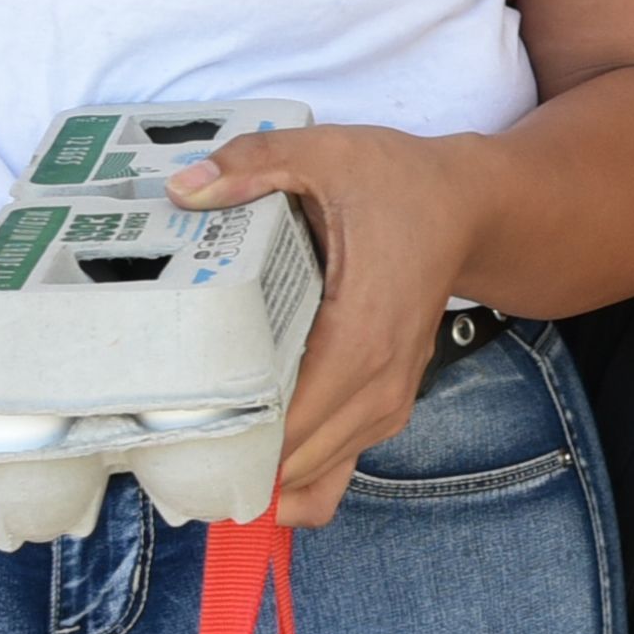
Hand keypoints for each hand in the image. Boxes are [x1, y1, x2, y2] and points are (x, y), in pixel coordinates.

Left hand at [164, 124, 492, 530]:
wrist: (468, 208)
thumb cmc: (401, 186)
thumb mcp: (327, 153)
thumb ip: (254, 164)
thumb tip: (184, 188)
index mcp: (359, 335)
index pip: (288, 423)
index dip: (230, 437)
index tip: (172, 429)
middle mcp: (379, 385)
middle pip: (294, 465)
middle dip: (231, 462)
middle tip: (164, 437)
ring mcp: (388, 404)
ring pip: (316, 479)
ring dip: (260, 474)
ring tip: (199, 445)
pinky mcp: (387, 409)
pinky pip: (337, 471)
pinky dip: (294, 477)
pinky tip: (252, 453)